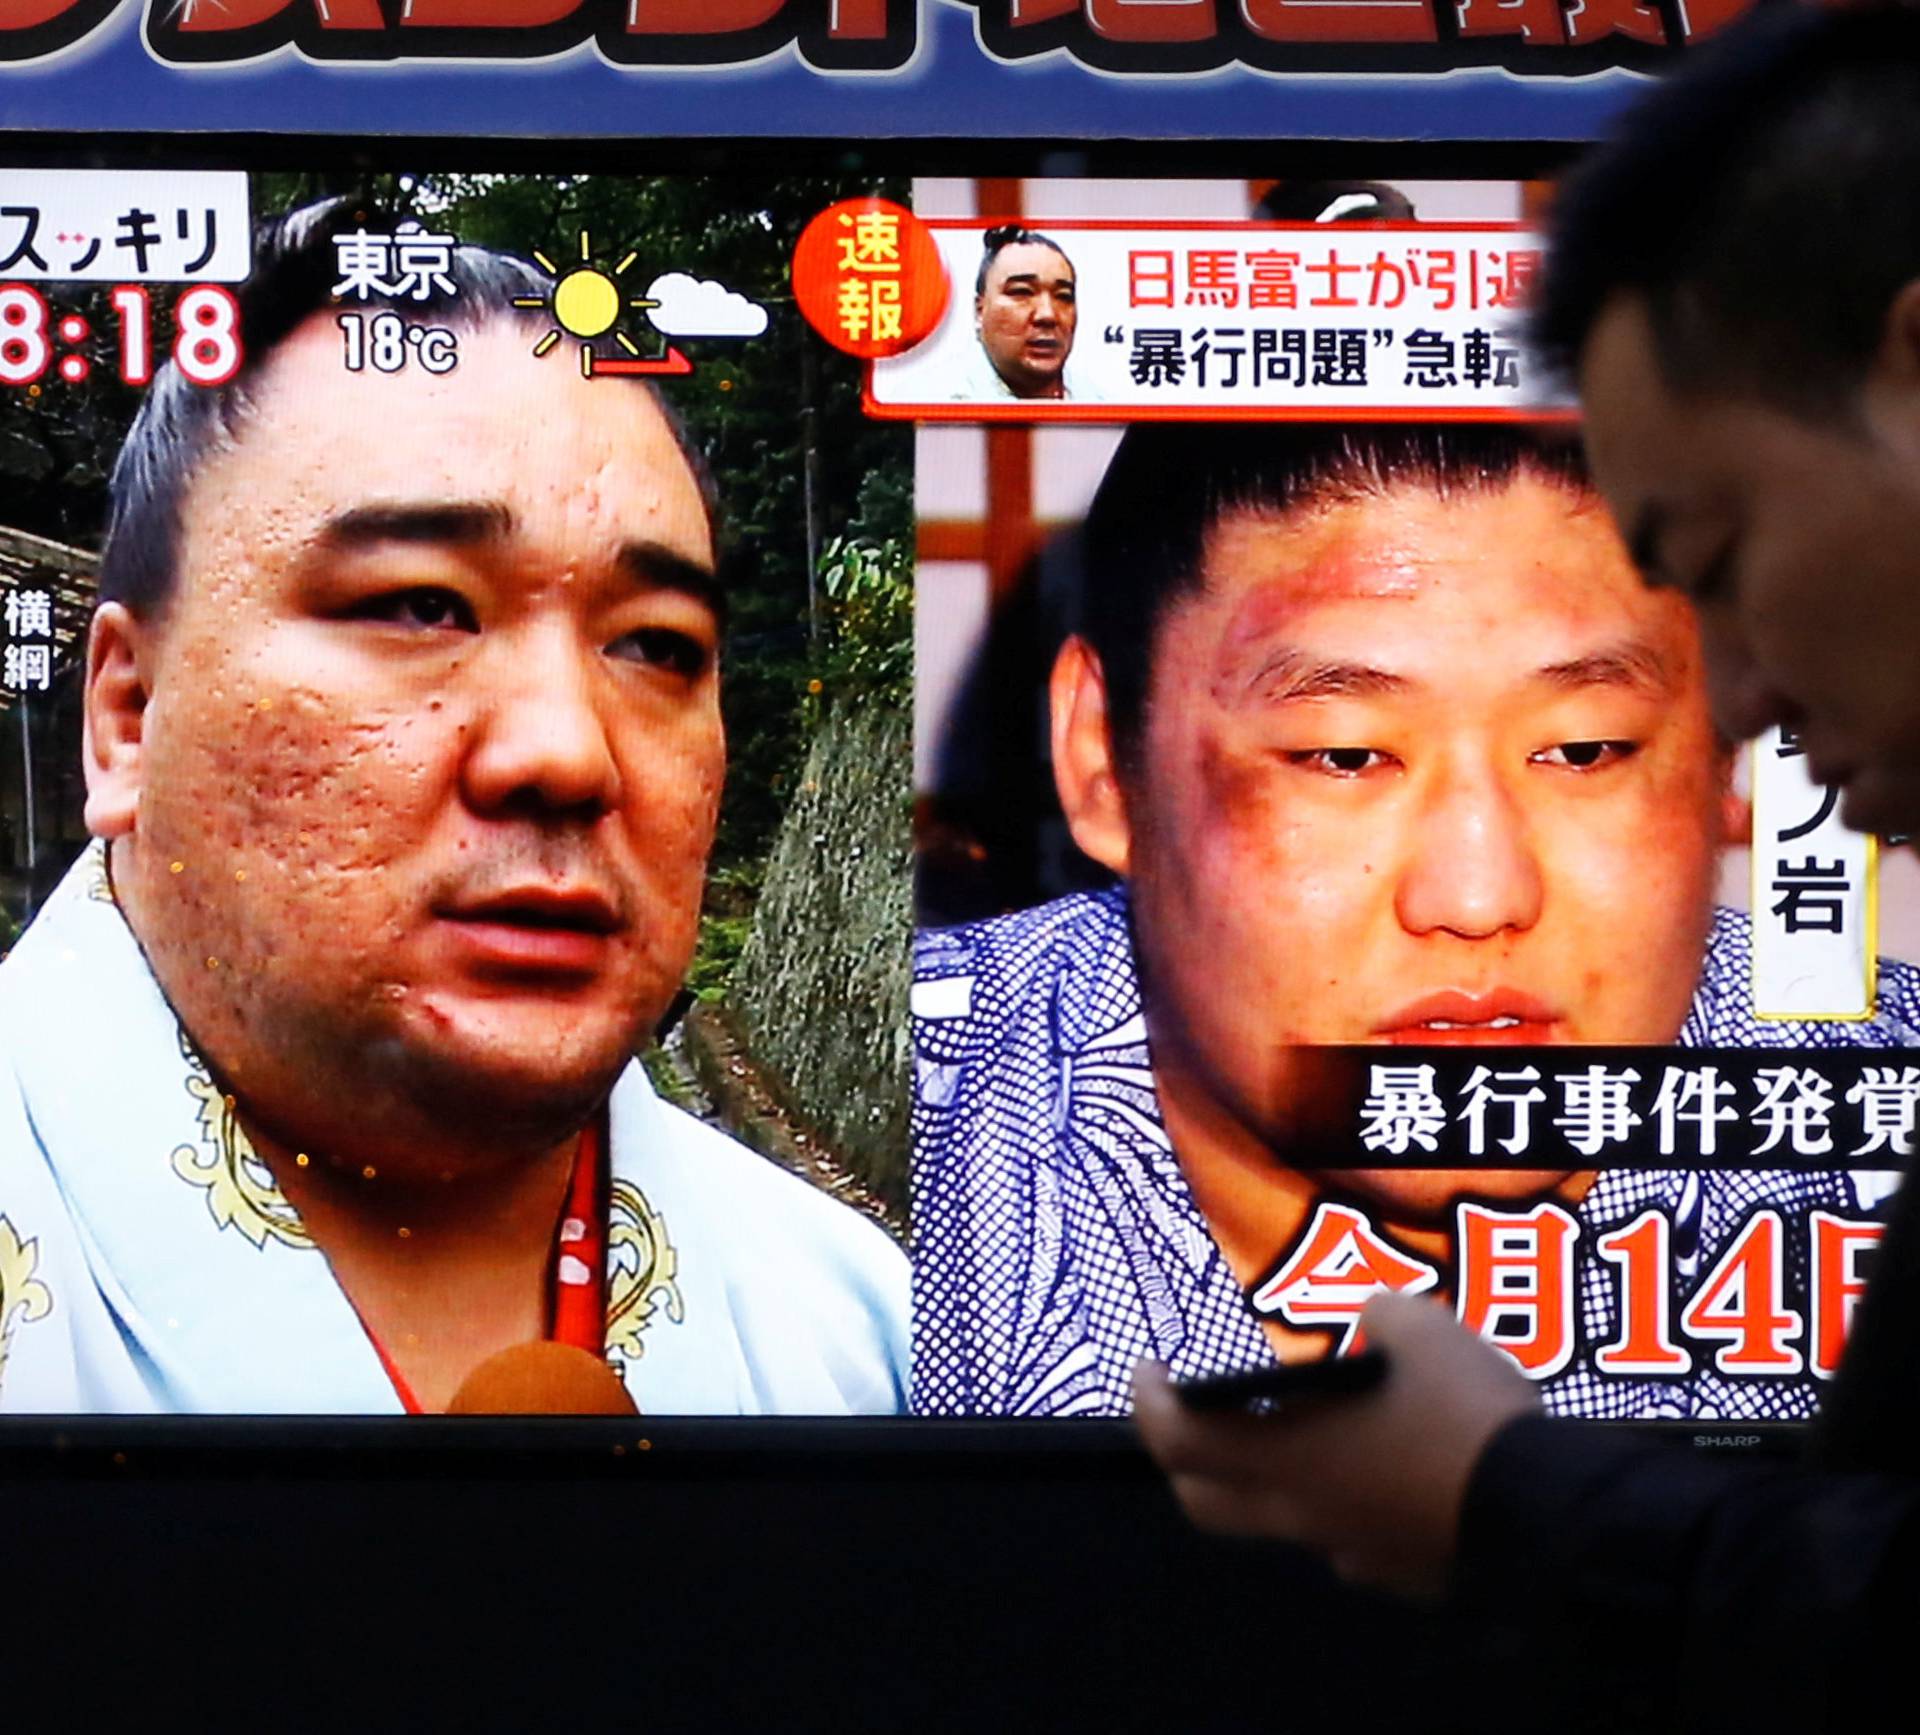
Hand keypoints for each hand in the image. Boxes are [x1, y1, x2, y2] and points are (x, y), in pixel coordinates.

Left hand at [1132, 1291, 1540, 1600]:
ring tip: (1319, 1424)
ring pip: (1283, 1521)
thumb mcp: (1416, 1325)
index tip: (1150, 1367)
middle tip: (1199, 1410)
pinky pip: (1352, 1539)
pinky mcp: (1402, 1575)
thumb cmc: (1460, 1414)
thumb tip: (1373, 1322)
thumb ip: (1376, 1315)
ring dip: (1278, 1475)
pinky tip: (1390, 1468)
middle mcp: (1302, 1516)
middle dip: (1186, 1454)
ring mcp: (1352, 1554)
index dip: (1148, 1402)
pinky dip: (1348, 1501)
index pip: (1175, 1442)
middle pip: (1206, 1501)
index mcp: (1283, 1458)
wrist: (1549, 1512)